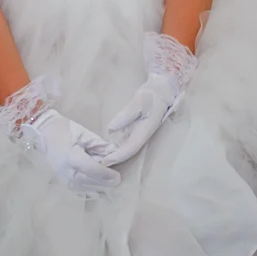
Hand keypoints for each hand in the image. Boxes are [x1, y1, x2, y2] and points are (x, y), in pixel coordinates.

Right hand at [19, 108, 120, 193]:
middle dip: (105, 182)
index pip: (92, 170)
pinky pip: (80, 189)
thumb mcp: (84, 133)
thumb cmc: (65, 130)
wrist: (45, 133)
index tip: (119, 177)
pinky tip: (99, 186)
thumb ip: (99, 145)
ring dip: (99, 186)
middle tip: (118, 180)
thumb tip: (114, 153)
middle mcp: (67, 171)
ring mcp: (64, 179)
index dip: (106, 174)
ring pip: (86, 188)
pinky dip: (91, 188)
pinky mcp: (63, 181)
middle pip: (90, 181)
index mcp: (72, 157)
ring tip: (110, 182)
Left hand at [106, 35, 195, 165]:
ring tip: (96, 159)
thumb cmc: (151, 96)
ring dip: (112, 155)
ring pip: (124, 149)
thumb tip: (110, 128)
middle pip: (126, 153)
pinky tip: (102, 149)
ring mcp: (137, 134)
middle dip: (113, 160)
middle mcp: (141, 136)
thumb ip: (126, 115)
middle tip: (95, 165)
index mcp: (144, 132)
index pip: (130, 149)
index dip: (117, 157)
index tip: (104, 162)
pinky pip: (123, 142)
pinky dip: (113, 147)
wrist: (161, 90)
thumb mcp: (139, 102)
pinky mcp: (133, 130)